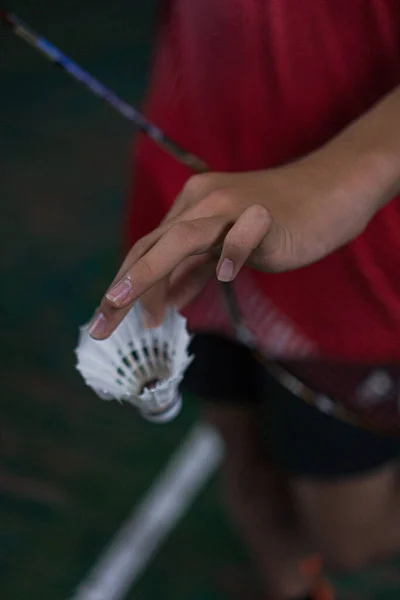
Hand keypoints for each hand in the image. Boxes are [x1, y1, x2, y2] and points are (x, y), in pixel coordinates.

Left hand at [89, 151, 371, 339]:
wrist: (328, 194)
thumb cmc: (276, 225)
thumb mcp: (224, 250)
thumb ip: (192, 270)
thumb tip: (163, 302)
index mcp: (191, 209)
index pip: (148, 248)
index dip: (124, 285)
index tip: (106, 320)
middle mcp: (203, 202)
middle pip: (153, 245)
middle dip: (122, 287)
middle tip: (100, 326)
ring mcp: (234, 206)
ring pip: (184, 236)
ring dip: (150, 272)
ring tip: (122, 301)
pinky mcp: (266, 215)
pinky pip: (244, 234)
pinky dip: (233, 254)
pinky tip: (227, 276)